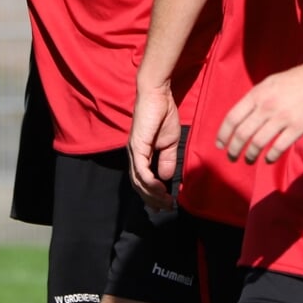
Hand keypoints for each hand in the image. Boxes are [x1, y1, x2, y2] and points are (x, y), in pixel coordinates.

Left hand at [128, 79, 182, 210]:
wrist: (157, 95)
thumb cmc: (163, 115)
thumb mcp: (169, 142)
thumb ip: (167, 160)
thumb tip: (166, 178)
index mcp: (141, 155)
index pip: (143, 181)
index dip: (152, 195)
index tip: (165, 205)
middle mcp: (134, 156)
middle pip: (139, 185)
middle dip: (152, 199)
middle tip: (166, 207)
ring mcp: (134, 151)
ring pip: (138, 180)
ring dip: (152, 194)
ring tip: (165, 201)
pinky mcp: (137, 146)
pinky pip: (141, 169)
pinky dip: (149, 181)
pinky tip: (159, 188)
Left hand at [218, 60, 302, 163]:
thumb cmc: (293, 81)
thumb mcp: (268, 84)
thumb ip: (254, 100)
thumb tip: (239, 119)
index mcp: (257, 94)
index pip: (232, 118)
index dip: (223, 134)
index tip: (220, 145)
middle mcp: (267, 106)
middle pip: (242, 134)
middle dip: (234, 149)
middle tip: (232, 157)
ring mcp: (282, 117)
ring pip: (258, 143)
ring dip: (250, 155)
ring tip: (249, 159)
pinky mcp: (298, 127)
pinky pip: (279, 147)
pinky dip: (270, 157)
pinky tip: (268, 159)